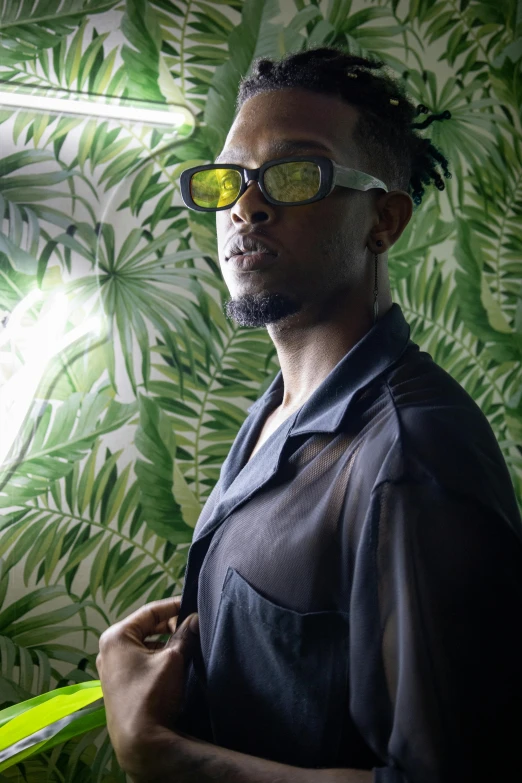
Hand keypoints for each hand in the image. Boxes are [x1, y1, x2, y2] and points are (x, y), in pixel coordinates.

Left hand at [96, 597, 198, 777]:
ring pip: (143, 645)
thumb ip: (185, 634)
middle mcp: (108, 649)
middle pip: (145, 627)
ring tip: (186, 645)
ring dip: (164, 643)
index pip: (149, 612)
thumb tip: (196, 619)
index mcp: (116, 637)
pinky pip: (139, 660)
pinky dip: (156, 657)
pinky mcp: (118, 683)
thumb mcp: (172, 659)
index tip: (192, 606)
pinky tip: (174, 662)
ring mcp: (111, 668)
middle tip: (191, 627)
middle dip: (170, 626)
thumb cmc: (151, 695)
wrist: (141, 742)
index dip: (173, 607)